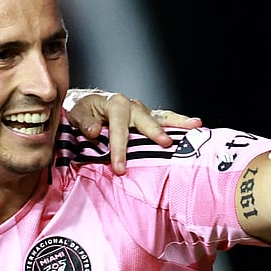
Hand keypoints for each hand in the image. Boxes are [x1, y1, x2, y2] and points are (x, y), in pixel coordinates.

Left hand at [64, 90, 201, 174]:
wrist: (83, 103)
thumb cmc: (80, 110)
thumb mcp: (75, 113)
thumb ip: (84, 122)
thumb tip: (94, 131)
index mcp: (114, 103)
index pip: (118, 127)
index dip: (119, 148)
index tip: (119, 168)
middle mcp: (131, 105)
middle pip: (145, 119)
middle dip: (154, 132)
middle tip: (165, 144)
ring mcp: (141, 111)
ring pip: (160, 117)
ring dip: (177, 123)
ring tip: (195, 126)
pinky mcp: (147, 117)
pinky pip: (164, 119)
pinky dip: (178, 122)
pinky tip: (195, 125)